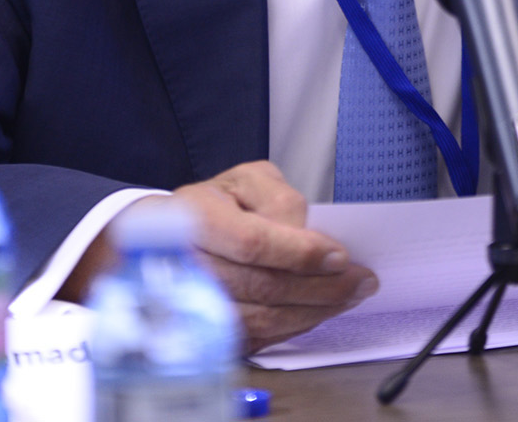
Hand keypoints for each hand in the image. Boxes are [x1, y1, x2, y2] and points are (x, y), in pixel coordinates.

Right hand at [62, 161, 376, 352]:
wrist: (155, 242)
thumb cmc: (211, 205)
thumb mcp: (245, 180)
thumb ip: (278, 197)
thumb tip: (306, 231)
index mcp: (196, 218)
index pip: (252, 242)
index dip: (299, 252)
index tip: (340, 255)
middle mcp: (188, 265)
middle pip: (262, 286)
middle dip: (320, 287)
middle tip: (361, 281)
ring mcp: (191, 305)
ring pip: (261, 318)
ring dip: (314, 311)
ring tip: (351, 296)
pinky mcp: (203, 331)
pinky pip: (255, 337)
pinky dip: (294, 326)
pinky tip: (319, 312)